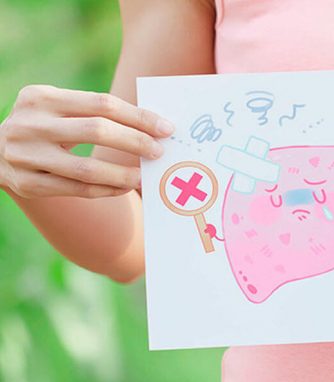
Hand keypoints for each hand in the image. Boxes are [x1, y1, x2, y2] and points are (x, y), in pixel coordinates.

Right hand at [0, 85, 173, 197]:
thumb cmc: (43, 126)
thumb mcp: (56, 108)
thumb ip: (94, 112)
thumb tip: (152, 127)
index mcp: (41, 97)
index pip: (102, 104)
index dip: (138, 117)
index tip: (166, 128)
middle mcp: (29, 124)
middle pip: (96, 131)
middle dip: (135, 142)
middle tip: (159, 152)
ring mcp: (25, 155)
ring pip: (86, 168)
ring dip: (123, 173)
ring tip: (145, 176)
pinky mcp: (27, 183)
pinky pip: (76, 189)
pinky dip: (105, 189)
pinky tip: (124, 187)